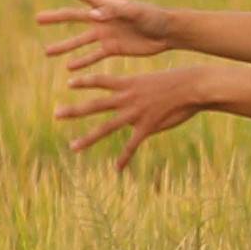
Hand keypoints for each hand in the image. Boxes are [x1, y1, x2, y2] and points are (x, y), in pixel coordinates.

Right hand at [38, 0, 174, 67]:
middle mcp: (103, 17)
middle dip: (56, 17)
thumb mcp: (136, 13)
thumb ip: (115, 12)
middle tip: (37, 18)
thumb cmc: (155, 17)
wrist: (169, 33)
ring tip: (47, 52)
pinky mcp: (113, 48)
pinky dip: (82, 61)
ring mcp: (106, 33)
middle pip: (74, 16)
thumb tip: (92, 14)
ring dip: (64, 45)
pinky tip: (70, 68)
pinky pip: (93, 55)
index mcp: (106, 3)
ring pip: (79, 40)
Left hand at [58, 54, 214, 168]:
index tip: (69, 82)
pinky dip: (124, 158)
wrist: (194, 87)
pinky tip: (116, 169)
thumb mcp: (153, 81)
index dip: (84, 81)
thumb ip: (139, 94)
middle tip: (56, 114)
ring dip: (88, 139)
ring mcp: (135, 114)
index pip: (100, 81)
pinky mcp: (147, 127)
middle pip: (95, 105)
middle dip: (74, 111)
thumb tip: (131, 104)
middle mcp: (127, 98)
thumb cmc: (178, 81)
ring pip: (106, 128)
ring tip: (73, 147)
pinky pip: (132, 145)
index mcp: (129, 84)